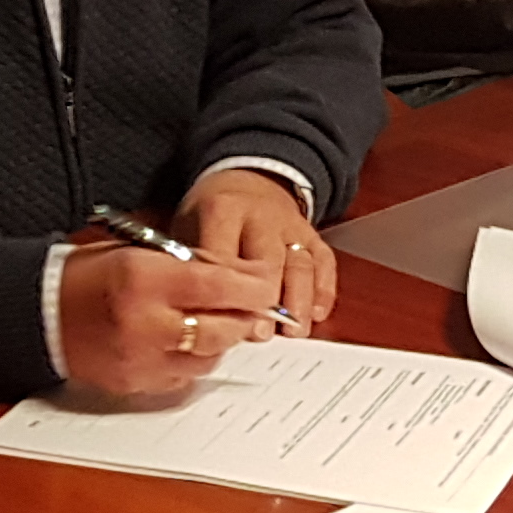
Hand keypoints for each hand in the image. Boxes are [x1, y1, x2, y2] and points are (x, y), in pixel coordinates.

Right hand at [61, 240, 286, 397]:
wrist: (38, 313)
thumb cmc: (87, 275)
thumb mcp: (138, 252)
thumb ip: (188, 264)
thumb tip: (240, 275)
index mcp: (144, 279)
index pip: (218, 286)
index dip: (252, 288)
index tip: (265, 286)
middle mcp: (144, 323)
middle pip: (221, 329)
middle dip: (243, 318)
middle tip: (254, 310)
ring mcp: (140, 358)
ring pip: (207, 357)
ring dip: (220, 341)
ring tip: (217, 324)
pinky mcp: (134, 383)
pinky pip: (182, 377)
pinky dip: (192, 361)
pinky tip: (186, 344)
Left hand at [177, 167, 335, 337]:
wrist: (246, 178)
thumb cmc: (211, 216)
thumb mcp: (187, 227)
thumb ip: (194, 265)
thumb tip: (199, 316)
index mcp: (223, 210)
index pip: (225, 254)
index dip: (226, 291)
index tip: (224, 324)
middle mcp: (261, 216)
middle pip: (268, 260)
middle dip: (266, 300)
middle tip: (261, 333)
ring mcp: (291, 225)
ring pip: (301, 264)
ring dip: (299, 301)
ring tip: (294, 332)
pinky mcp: (313, 234)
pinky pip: (324, 262)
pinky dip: (323, 290)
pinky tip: (317, 315)